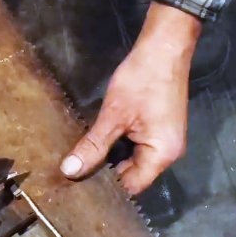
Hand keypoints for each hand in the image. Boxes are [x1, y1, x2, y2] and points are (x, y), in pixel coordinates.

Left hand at [60, 2, 201, 194]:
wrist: (164, 47)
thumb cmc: (142, 81)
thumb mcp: (114, 115)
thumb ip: (93, 146)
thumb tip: (69, 171)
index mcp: (161, 155)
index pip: (132, 186)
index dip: (106, 189)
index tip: (78, 190)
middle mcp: (166, 153)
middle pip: (132, 174)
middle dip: (105, 175)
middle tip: (72, 179)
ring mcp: (162, 140)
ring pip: (130, 159)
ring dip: (108, 160)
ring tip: (78, 165)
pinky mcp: (155, 128)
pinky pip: (133, 146)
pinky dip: (116, 146)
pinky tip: (94, 146)